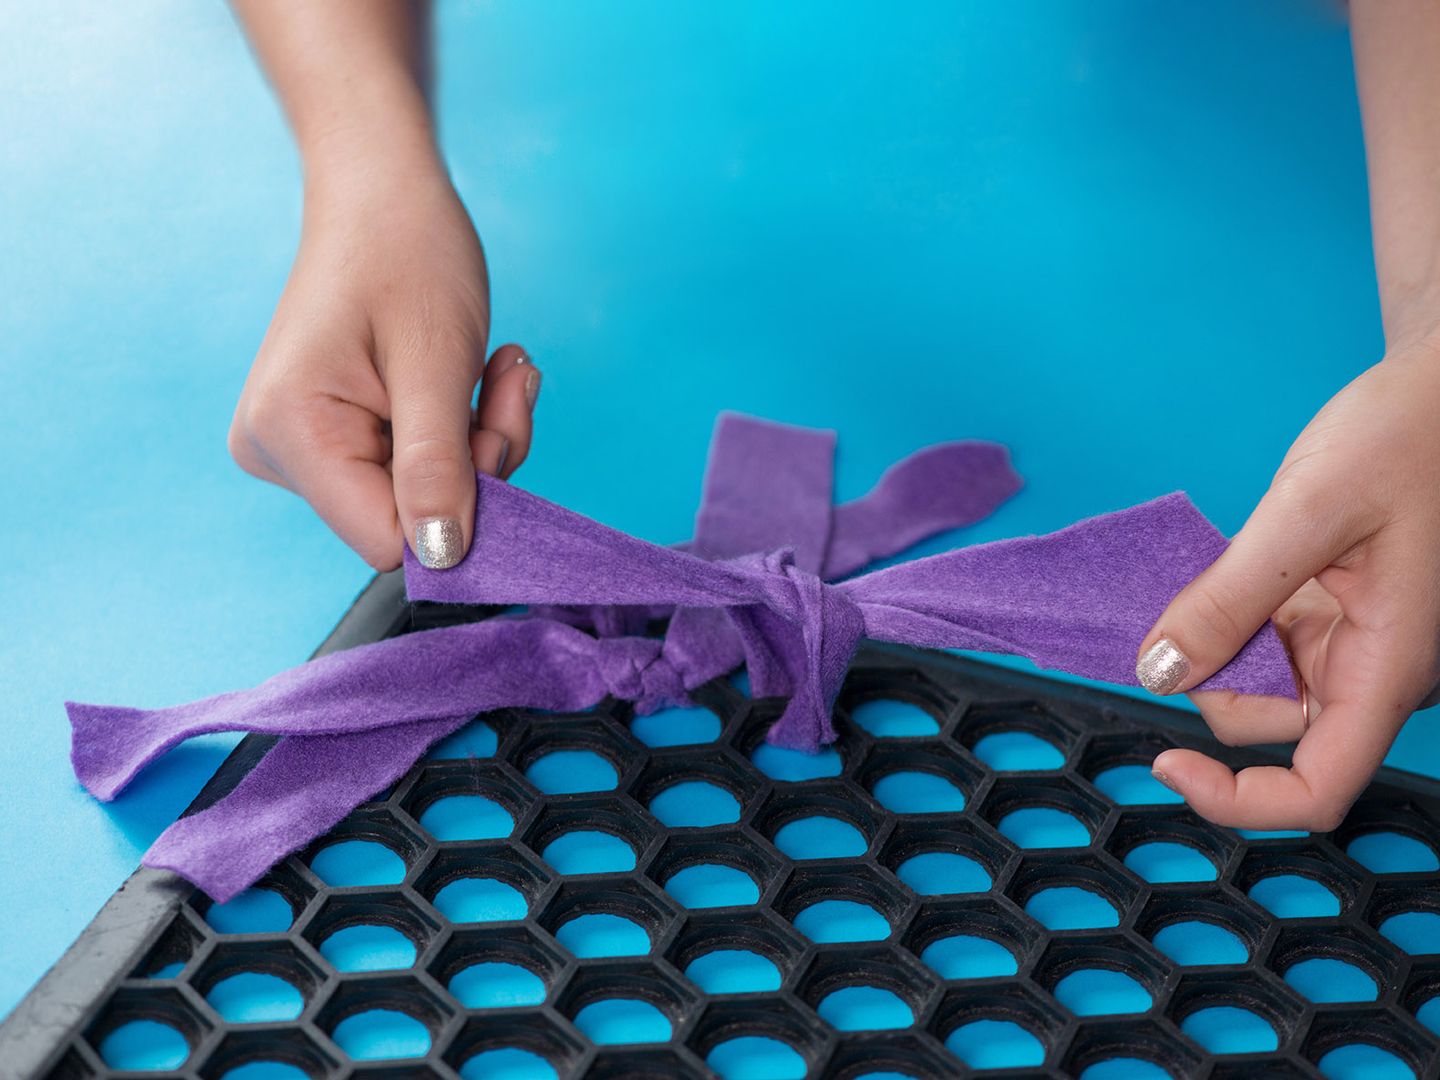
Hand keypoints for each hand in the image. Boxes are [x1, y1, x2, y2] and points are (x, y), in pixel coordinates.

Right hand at [228, 155, 538, 570]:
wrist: (382, 192)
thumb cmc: (406, 251)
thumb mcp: (437, 361)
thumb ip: (438, 465)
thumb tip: (443, 558)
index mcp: (290, 433)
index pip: (388, 540)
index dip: (460, 509)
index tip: (498, 431)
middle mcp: (277, 452)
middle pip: (407, 518)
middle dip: (477, 462)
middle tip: (506, 380)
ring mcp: (299, 447)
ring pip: (420, 496)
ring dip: (478, 440)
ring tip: (496, 366)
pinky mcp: (329, 438)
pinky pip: (412, 468)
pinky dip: (460, 431)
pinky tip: (474, 373)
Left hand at [1135, 334, 1439, 831]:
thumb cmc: (1411, 437)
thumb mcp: (1305, 513)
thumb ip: (1227, 599)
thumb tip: (1158, 672)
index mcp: (1391, 668)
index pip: (1317, 788)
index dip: (1237, 798)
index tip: (1167, 762)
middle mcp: (1377, 671)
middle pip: (1268, 727)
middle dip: (1212, 679)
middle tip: (1189, 601)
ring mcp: (1356, 645)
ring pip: (1259, 683)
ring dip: (1219, 643)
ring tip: (1228, 566)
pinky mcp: (1335, 615)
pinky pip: (1266, 641)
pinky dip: (1233, 618)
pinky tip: (1238, 566)